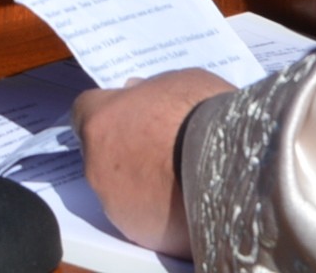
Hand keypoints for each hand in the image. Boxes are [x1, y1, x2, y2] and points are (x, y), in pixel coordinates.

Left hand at [74, 69, 235, 255]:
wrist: (230, 168)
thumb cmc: (203, 115)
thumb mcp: (178, 82)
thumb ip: (150, 90)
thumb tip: (136, 92)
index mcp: (100, 121)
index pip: (86, 110)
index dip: (110, 112)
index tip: (128, 114)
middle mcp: (97, 164)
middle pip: (100, 153)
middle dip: (123, 148)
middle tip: (158, 146)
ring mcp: (115, 203)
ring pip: (119, 190)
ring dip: (138, 183)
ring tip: (177, 176)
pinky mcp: (139, 233)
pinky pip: (142, 217)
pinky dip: (157, 210)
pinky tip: (183, 199)